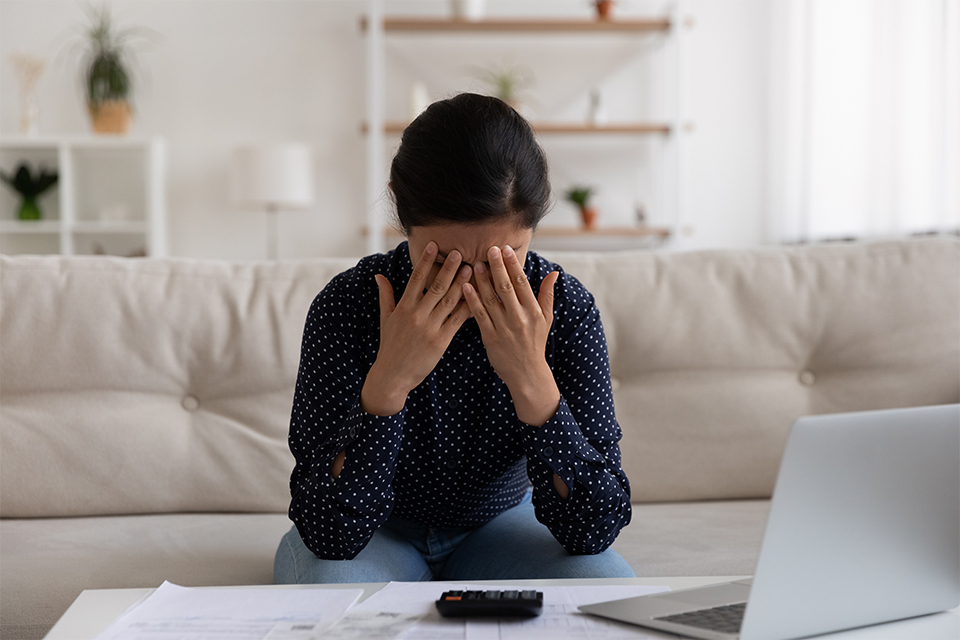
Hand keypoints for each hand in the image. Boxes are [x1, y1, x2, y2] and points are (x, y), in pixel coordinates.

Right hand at [362, 241, 472, 415]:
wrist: (393, 374)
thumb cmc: (390, 346)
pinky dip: (467, 308)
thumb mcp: (385, 319)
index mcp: (403, 307)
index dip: (425, 261)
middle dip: (449, 269)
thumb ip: (385, 295)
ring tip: (471, 269)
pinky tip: (476, 297)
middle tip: (460, 253)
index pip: (416, 279)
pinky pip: (456, 321)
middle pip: (436, 287)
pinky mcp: (440, 341)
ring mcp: (429, 328)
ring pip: (448, 301)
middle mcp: (416, 315)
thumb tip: (379, 275)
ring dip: (461, 284)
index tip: (434, 246)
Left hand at [463, 245, 560, 425]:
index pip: (522, 283)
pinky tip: (465, 287)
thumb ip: (547, 295)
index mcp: (533, 311)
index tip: (505, 249)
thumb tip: (554, 273)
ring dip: (481, 280)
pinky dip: (472, 300)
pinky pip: (479, 316)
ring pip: (490, 299)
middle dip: (497, 267)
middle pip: (505, 287)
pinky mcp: (490, 337)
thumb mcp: (546, 319)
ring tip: (474, 263)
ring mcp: (503, 328)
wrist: (526, 373)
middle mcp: (519, 318)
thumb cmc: (535, 343)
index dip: (513, 265)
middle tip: (488, 249)